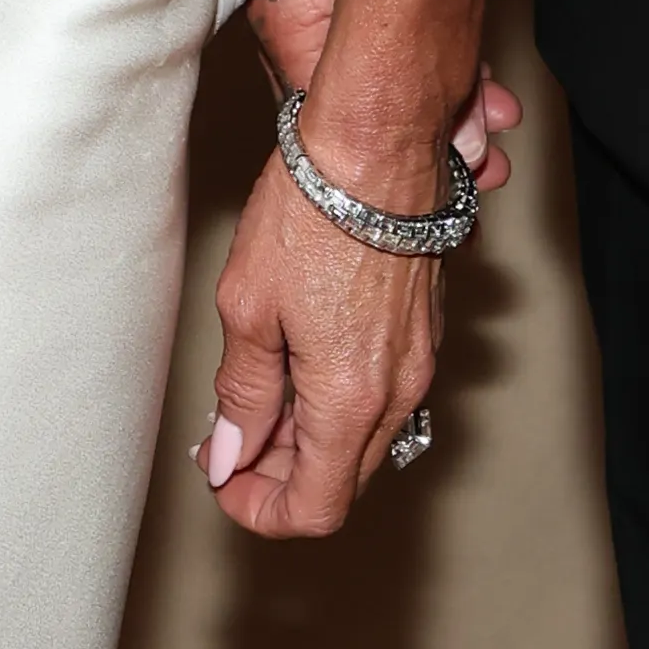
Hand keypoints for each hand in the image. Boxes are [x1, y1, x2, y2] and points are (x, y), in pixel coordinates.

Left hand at [202, 0, 520, 541]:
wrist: (380, 140)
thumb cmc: (313, 210)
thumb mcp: (250, 307)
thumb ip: (244, 393)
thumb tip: (233, 453)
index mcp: (351, 400)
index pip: (314, 507)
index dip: (260, 509)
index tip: (223, 480)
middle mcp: (398, 391)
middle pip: (342, 478)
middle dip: (280, 472)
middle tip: (228, 436)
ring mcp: (420, 358)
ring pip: (364, 435)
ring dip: (309, 433)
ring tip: (257, 388)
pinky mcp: (425, 326)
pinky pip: (382, 390)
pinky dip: (337, 394)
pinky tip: (299, 352)